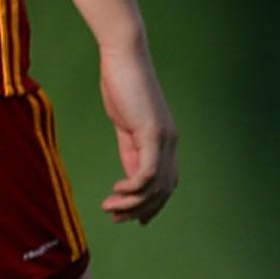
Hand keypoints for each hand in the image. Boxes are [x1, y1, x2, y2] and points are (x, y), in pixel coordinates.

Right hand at [97, 37, 179, 224]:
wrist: (123, 58)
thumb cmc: (122, 86)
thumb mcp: (126, 125)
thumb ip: (131, 149)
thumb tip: (131, 175)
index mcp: (165, 140)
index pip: (167, 183)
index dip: (152, 206)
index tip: (131, 220)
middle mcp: (170, 142)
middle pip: (164, 190)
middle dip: (141, 210)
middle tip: (115, 218)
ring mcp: (164, 138)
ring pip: (156, 187)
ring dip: (131, 204)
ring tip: (109, 208)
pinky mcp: (152, 133)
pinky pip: (148, 173)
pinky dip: (132, 189)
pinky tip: (116, 191)